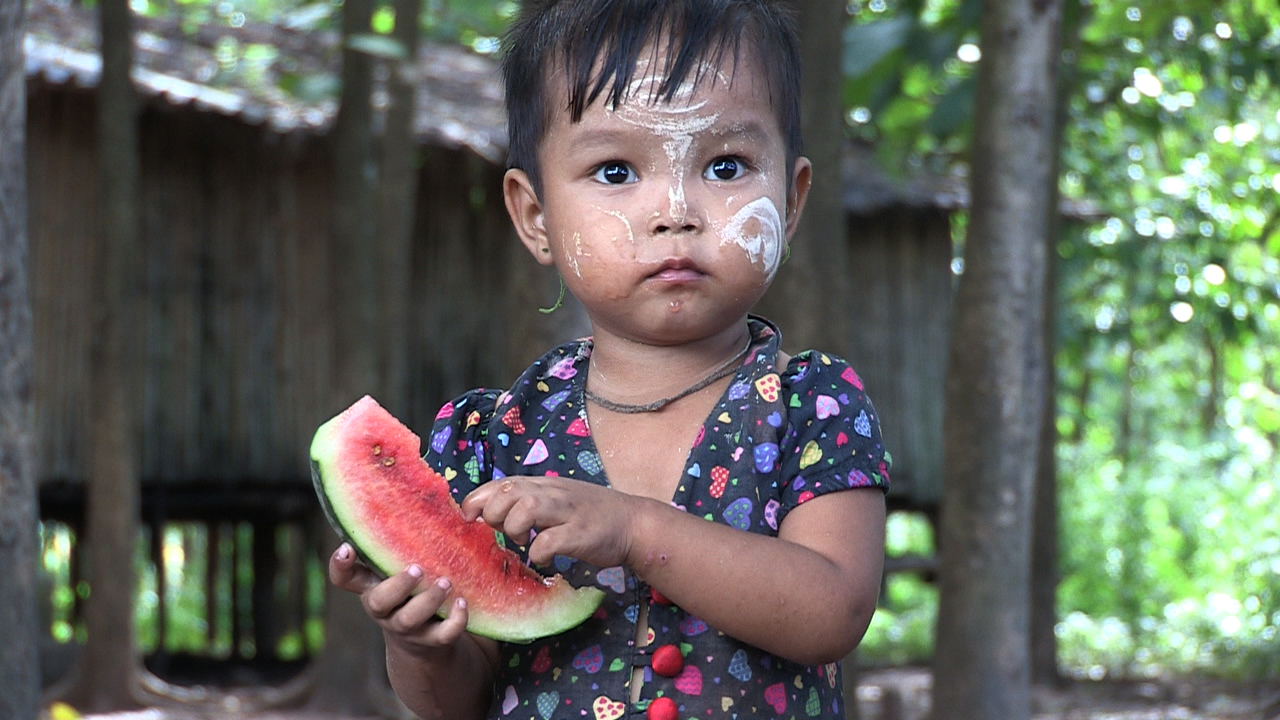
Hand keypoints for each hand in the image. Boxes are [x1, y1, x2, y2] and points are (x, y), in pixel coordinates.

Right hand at [328, 543, 470, 657]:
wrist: (424, 639)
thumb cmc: (410, 590)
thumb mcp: (397, 569)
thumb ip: (396, 544)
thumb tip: (412, 496)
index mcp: (372, 586)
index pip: (345, 579)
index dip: (340, 566)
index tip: (346, 548)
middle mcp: (385, 608)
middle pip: (379, 603)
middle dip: (397, 586)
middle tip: (417, 568)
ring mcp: (407, 627)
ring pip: (410, 620)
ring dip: (428, 600)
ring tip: (446, 582)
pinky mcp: (431, 641)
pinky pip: (442, 636)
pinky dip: (454, 621)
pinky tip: (462, 603)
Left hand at [459, 476, 643, 567]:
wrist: (634, 522)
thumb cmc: (591, 515)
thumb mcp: (557, 500)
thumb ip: (528, 502)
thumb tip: (491, 514)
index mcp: (544, 486)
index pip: (501, 484)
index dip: (478, 499)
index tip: (469, 519)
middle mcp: (553, 493)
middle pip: (508, 491)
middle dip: (493, 513)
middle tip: (499, 531)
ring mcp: (568, 512)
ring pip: (527, 508)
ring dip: (514, 527)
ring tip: (522, 540)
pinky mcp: (581, 534)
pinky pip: (550, 541)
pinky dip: (540, 552)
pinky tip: (544, 559)